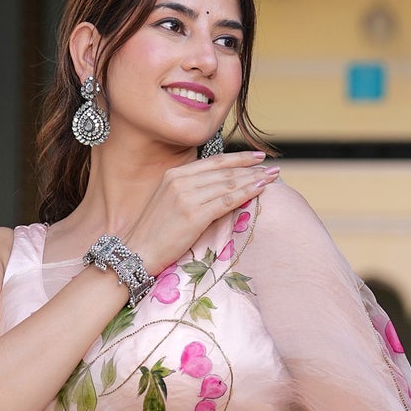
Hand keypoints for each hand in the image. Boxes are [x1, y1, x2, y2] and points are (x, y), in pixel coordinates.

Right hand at [124, 153, 278, 274]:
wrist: (137, 253)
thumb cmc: (155, 234)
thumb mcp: (169, 203)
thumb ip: (189, 192)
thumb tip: (215, 189)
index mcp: (174, 174)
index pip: (213, 162)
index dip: (238, 158)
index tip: (257, 157)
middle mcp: (180, 180)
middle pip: (224, 171)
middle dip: (251, 168)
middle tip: (273, 167)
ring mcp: (186, 196)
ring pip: (227, 183)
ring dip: (253, 178)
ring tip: (273, 177)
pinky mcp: (193, 214)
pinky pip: (226, 200)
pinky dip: (245, 193)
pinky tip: (260, 189)